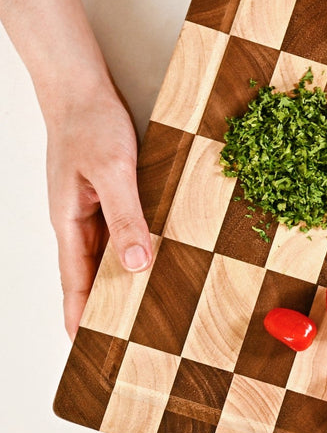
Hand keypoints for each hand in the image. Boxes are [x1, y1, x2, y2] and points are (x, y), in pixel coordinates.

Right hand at [44, 81, 151, 336]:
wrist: (82, 86)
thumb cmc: (89, 124)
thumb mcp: (111, 172)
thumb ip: (124, 217)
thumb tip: (135, 265)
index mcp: (68, 222)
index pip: (73, 281)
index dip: (79, 314)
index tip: (85, 345)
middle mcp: (78, 220)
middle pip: (90, 272)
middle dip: (103, 303)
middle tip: (122, 335)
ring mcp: (92, 206)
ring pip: (108, 251)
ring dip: (122, 275)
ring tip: (143, 304)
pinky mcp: (109, 192)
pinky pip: (121, 227)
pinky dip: (134, 244)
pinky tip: (152, 254)